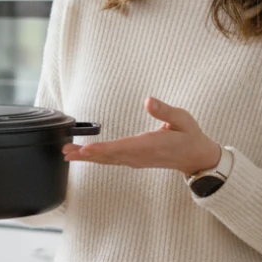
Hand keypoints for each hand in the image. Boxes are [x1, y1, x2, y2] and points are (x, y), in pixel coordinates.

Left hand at [62, 97, 220, 174]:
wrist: (195, 157)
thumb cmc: (189, 136)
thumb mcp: (182, 119)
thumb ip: (165, 111)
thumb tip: (148, 100)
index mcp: (151, 145)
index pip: (123, 148)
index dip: (103, 149)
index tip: (86, 149)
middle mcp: (140, 156)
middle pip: (109, 156)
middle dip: (86, 154)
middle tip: (66, 151)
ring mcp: (136, 160)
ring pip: (108, 160)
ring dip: (87, 157)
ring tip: (68, 153)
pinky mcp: (134, 160)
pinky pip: (112, 160)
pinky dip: (96, 157)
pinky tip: (84, 155)